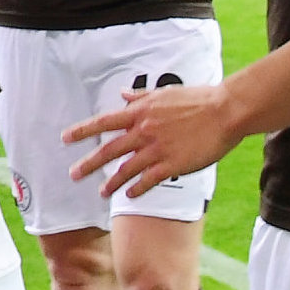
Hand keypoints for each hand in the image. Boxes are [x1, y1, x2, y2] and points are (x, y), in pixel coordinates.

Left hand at [66, 80, 242, 200]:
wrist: (224, 111)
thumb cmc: (196, 99)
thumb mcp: (164, 93)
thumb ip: (140, 96)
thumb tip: (122, 93)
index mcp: (140, 112)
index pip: (104, 122)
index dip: (83, 130)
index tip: (66, 138)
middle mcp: (143, 130)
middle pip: (109, 150)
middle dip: (89, 164)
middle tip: (73, 174)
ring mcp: (157, 148)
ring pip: (127, 169)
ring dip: (112, 182)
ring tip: (101, 192)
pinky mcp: (173, 164)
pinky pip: (149, 180)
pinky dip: (137, 189)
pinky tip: (130, 196)